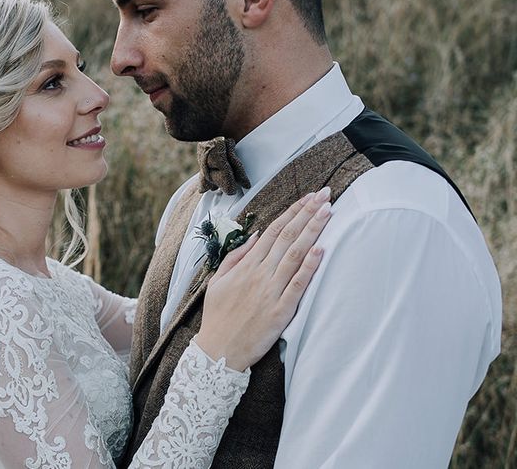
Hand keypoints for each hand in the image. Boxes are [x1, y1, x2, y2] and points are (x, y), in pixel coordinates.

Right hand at [193, 187, 331, 370]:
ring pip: (295, 255)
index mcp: (246, 265)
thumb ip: (237, 256)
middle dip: (308, 213)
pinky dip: (309, 266)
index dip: (293, 212)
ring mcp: (271, 291)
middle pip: (288, 236)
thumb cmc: (218, 317)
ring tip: (328, 212)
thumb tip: (256, 235)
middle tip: (325, 195)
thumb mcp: (218, 280)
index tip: (309, 197)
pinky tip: (321, 249)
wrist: (218, 352)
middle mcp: (260, 274)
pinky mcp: (280, 311)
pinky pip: (297, 285)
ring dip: (312, 231)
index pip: (274, 231)